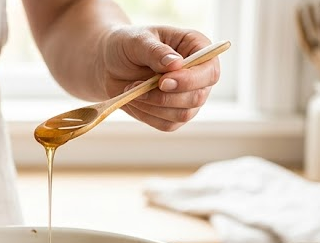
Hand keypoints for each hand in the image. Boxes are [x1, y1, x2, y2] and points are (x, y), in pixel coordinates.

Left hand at [100, 26, 219, 130]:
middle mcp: (198, 74)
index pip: (210, 71)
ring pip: (183, 115)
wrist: (109, 64)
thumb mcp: (137, 40)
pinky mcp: (173, 114)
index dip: (190, 80)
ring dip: (153, 106)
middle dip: (166, 97)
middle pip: (198, 97)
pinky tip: (134, 100)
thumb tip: (175, 64)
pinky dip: (147, 115)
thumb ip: (156, 51)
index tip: (162, 82)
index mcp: (197, 48)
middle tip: (138, 87)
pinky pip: (167, 125)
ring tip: (132, 90)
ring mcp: (188, 97)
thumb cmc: (126, 45)